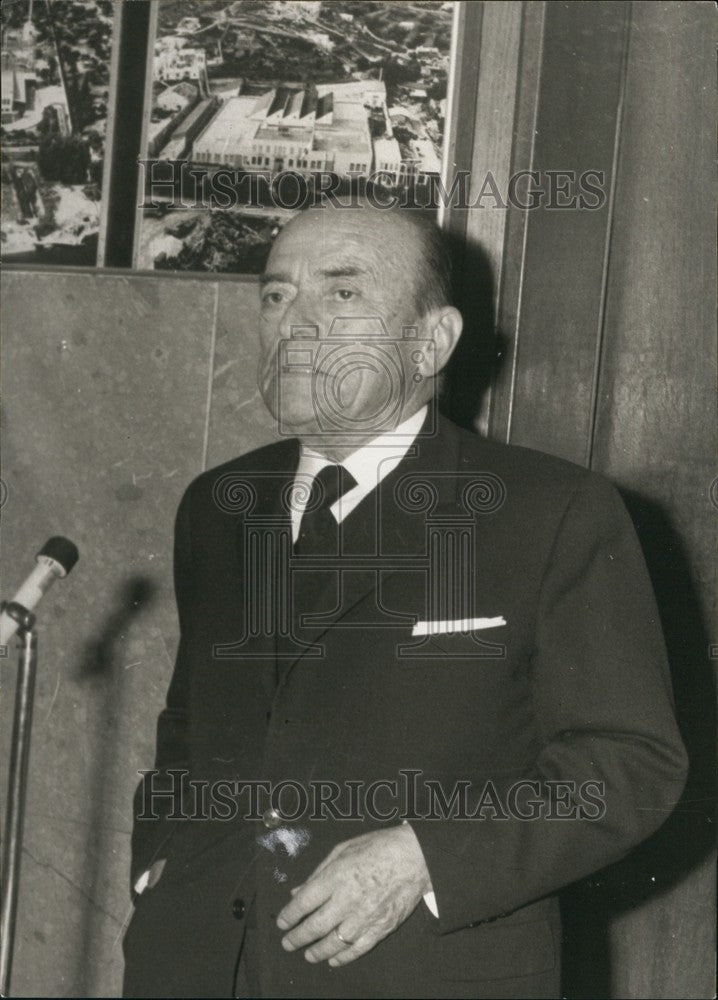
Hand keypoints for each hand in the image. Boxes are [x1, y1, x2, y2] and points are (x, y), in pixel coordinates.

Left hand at [276, 824, 431, 966]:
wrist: (417, 858)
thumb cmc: (379, 847)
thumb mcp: (344, 849)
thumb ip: (319, 872)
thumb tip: (298, 891)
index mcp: (336, 876)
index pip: (304, 902)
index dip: (289, 915)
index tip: (282, 923)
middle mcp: (347, 899)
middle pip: (315, 926)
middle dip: (297, 937)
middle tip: (288, 943)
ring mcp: (364, 917)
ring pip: (334, 942)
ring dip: (316, 951)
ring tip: (307, 954)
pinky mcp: (381, 928)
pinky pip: (357, 949)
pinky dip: (343, 957)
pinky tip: (333, 960)